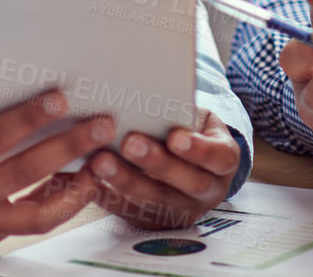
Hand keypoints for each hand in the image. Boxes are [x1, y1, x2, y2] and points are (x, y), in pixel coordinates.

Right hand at [0, 84, 106, 245]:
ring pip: (37, 213)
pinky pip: (30, 222)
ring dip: (75, 190)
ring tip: (103, 165)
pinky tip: (80, 182)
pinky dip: (58, 204)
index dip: (29, 116)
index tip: (60, 97)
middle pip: (27, 172)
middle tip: (102, 126)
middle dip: (69, 148)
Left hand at [89, 108, 240, 229]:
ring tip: (100, 161)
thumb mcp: (198, 119)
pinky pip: (130, 213)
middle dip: (156, 164)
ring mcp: (181, 210)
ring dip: (126, 181)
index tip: (176, 137)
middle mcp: (207, 191)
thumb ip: (183, 113)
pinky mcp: (154, 221)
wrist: (189, 161)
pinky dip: (107, 196)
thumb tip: (153, 91)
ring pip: (155, 202)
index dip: (199, 150)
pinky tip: (89, 178)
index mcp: (223, 161)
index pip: (219, 158)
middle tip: (129, 143)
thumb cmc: (190, 130)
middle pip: (186, 183)